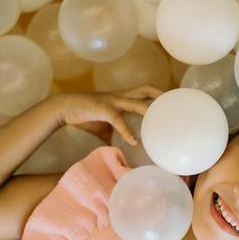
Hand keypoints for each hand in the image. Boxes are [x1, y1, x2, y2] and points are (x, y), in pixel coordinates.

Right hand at [48, 84, 163, 144]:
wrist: (65, 108)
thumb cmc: (86, 115)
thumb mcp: (105, 127)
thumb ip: (116, 135)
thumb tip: (124, 151)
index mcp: (122, 97)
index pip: (145, 91)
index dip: (159, 94)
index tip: (173, 101)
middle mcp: (120, 96)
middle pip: (146, 89)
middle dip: (161, 95)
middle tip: (174, 104)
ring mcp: (112, 101)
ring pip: (136, 102)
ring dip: (149, 111)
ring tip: (162, 122)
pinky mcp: (103, 109)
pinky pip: (118, 120)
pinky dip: (126, 131)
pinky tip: (134, 141)